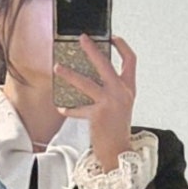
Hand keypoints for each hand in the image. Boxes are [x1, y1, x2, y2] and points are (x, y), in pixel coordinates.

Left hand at [53, 33, 136, 169]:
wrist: (119, 150)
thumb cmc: (118, 128)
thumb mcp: (122, 104)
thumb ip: (113, 89)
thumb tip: (94, 75)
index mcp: (129, 87)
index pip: (130, 60)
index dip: (121, 46)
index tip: (112, 37)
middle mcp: (121, 92)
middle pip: (105, 64)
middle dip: (92, 49)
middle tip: (82, 38)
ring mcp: (109, 102)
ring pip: (85, 83)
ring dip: (69, 74)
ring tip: (57, 67)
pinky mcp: (97, 114)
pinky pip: (78, 108)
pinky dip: (69, 109)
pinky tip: (61, 108)